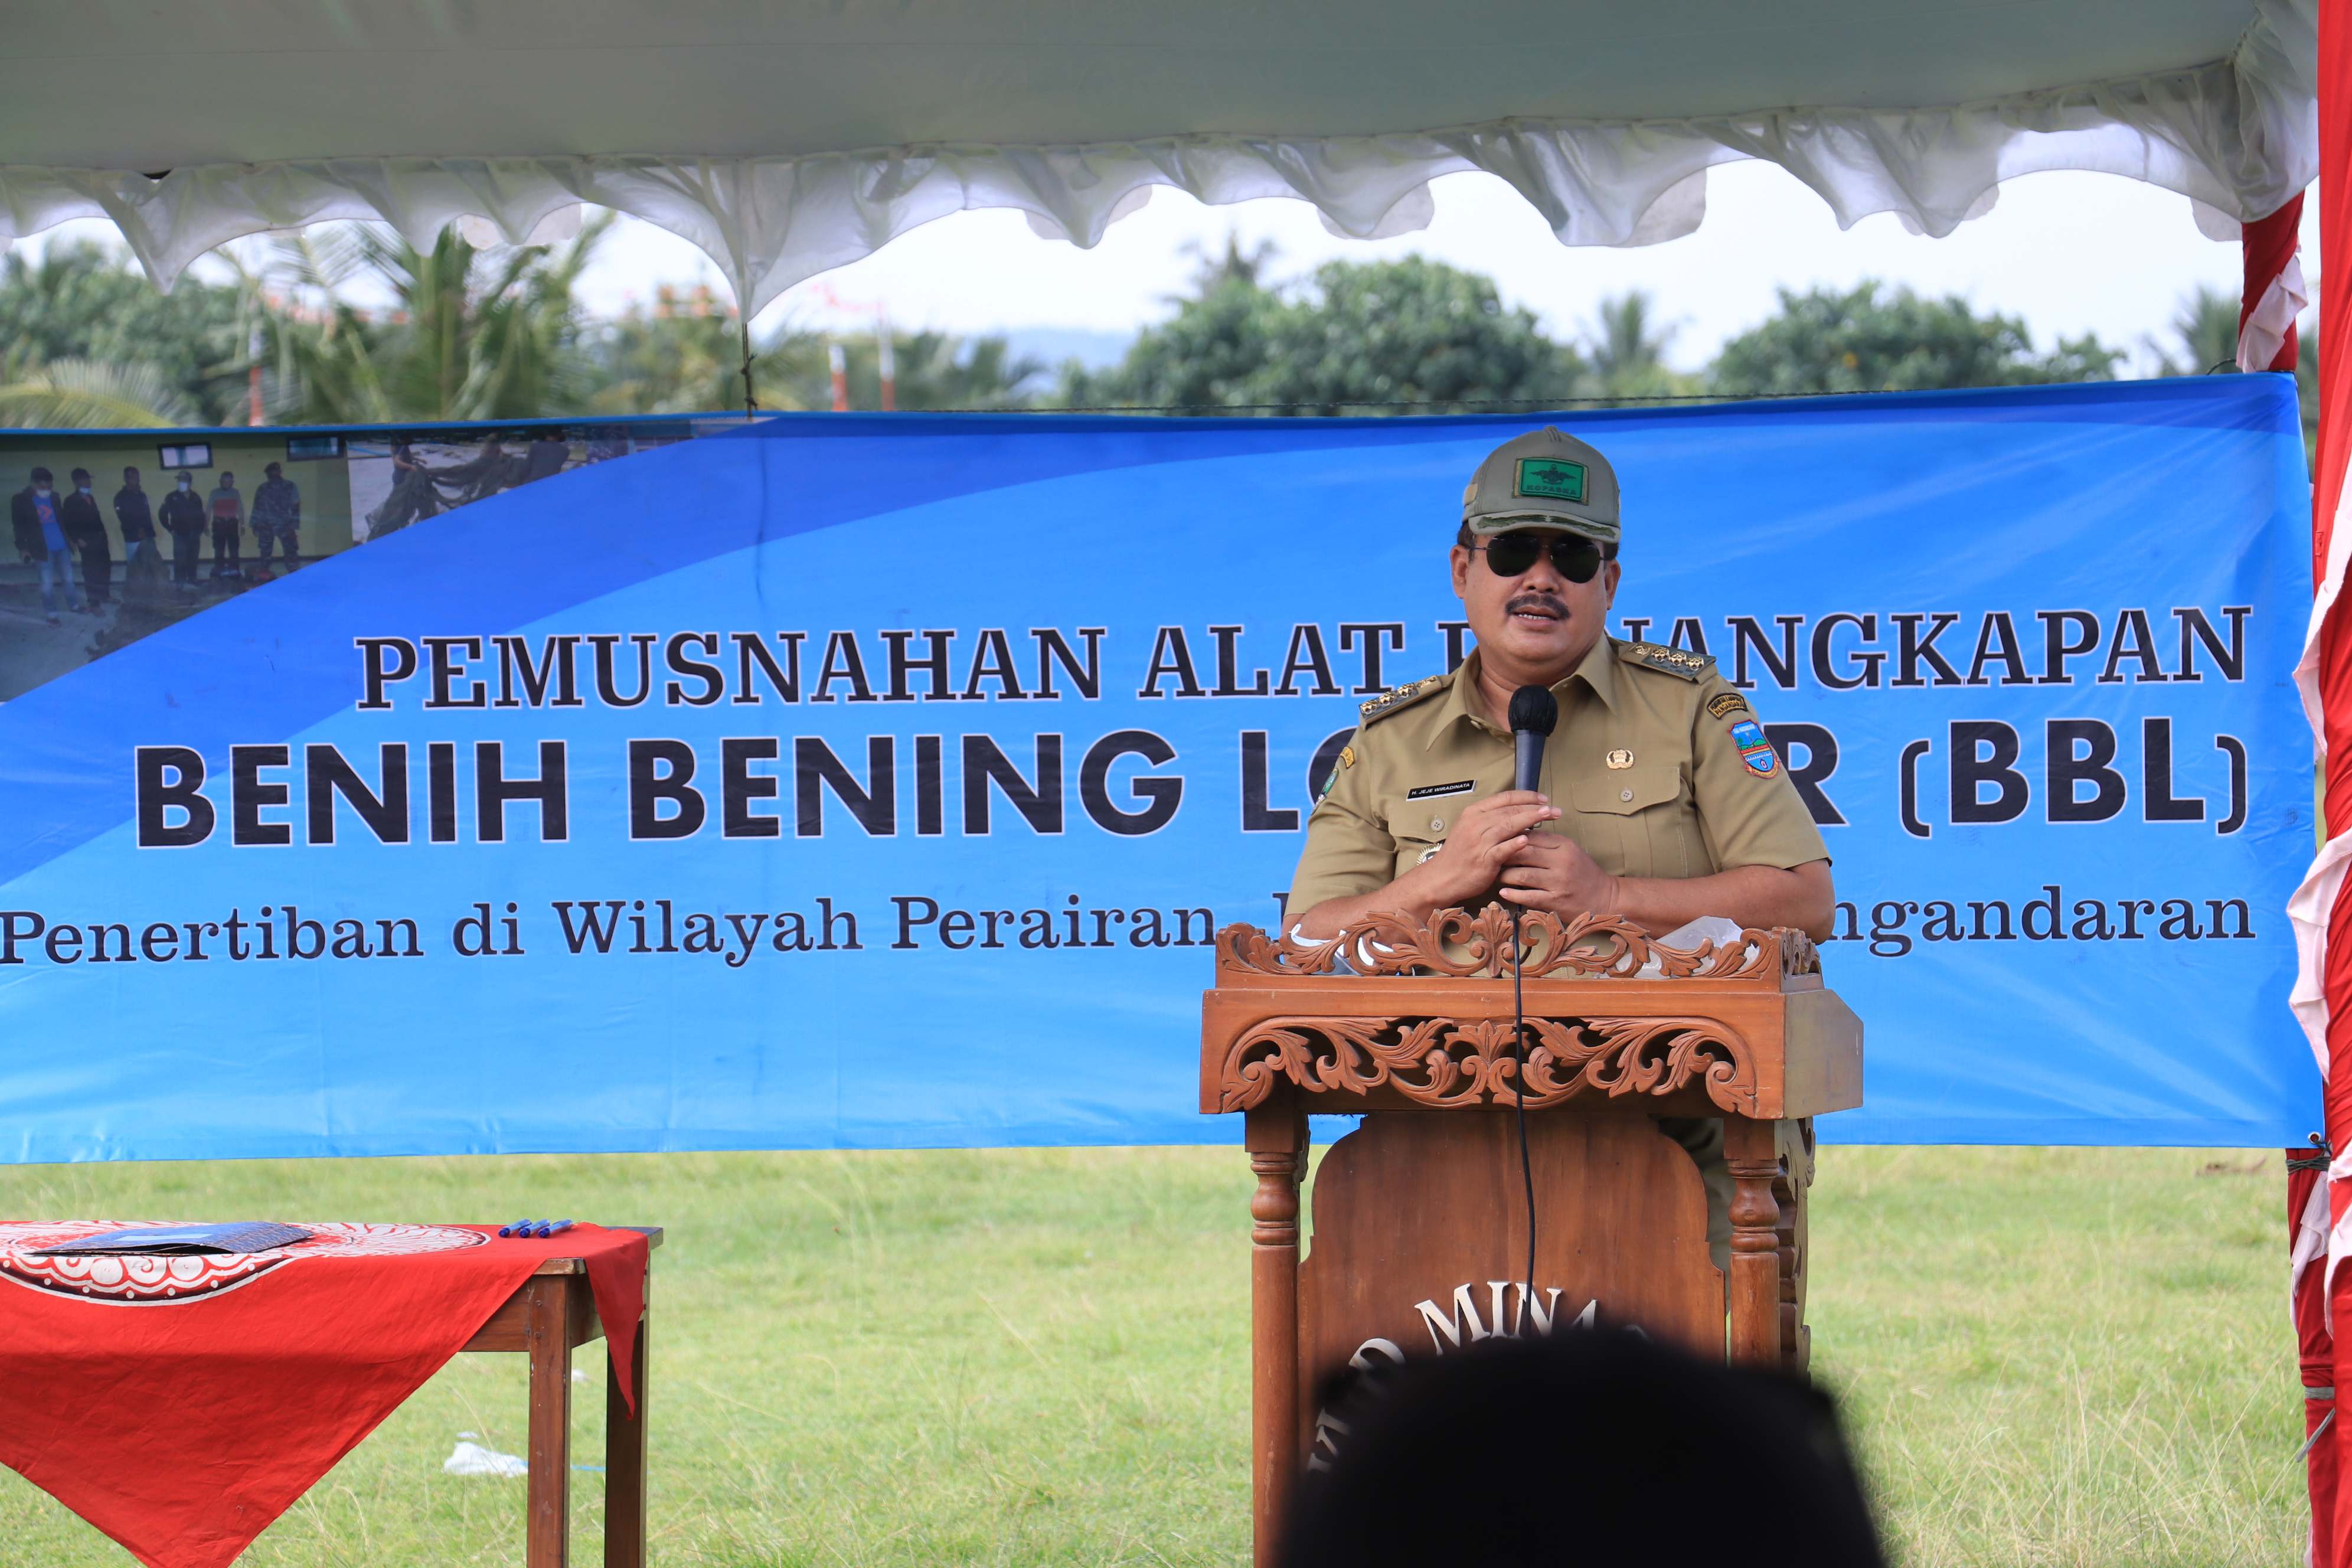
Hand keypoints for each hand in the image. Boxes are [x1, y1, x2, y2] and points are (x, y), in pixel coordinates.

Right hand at [1403, 790, 1559, 909]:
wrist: (1443, 877)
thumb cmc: (1459, 854)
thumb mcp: (1470, 829)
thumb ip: (1491, 819)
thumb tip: (1517, 812)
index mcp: (1474, 813)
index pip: (1505, 798)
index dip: (1526, 796)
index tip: (1543, 799)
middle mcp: (1476, 823)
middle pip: (1510, 810)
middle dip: (1535, 807)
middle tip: (1554, 809)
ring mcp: (1480, 841)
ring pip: (1509, 825)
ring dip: (1530, 819)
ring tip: (1547, 816)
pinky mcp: (1484, 859)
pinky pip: (1502, 849)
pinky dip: (1515, 844)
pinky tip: (1528, 839)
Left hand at [1497, 831, 1621, 920]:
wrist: (1605, 898)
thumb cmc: (1582, 872)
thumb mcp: (1568, 851)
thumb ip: (1546, 842)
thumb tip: (1517, 832)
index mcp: (1563, 845)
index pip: (1531, 836)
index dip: (1511, 837)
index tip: (1497, 840)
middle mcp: (1561, 862)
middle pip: (1523, 853)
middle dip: (1503, 854)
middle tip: (1490, 857)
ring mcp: (1558, 882)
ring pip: (1522, 875)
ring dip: (1505, 875)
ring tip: (1496, 874)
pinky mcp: (1556, 901)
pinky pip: (1528, 896)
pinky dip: (1513, 894)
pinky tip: (1503, 892)